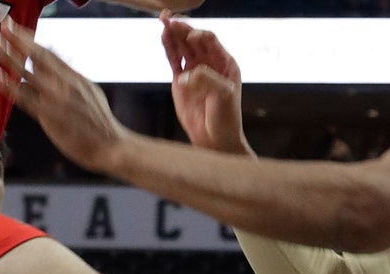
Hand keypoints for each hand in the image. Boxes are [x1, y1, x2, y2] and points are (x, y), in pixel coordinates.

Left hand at [0, 18, 129, 173]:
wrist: (112, 146)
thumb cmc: (99, 123)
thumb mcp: (88, 92)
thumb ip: (69, 78)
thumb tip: (52, 65)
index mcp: (74, 77)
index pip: (48, 52)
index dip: (29, 38)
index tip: (14, 27)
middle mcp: (65, 83)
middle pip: (38, 56)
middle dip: (18, 39)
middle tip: (2, 25)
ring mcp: (57, 99)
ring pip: (29, 73)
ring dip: (10, 57)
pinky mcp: (50, 116)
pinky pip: (26, 99)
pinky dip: (11, 87)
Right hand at [160, 11, 249, 154]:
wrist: (215, 139)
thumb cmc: (226, 117)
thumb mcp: (223, 94)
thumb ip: (206, 79)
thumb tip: (184, 75)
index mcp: (224, 62)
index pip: (210, 40)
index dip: (199, 35)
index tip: (191, 37)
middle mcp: (209, 64)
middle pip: (193, 40)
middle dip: (182, 28)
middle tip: (169, 18)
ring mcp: (194, 72)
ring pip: (181, 48)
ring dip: (173, 35)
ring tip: (163, 22)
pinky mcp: (181, 82)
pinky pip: (173, 61)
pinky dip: (168, 49)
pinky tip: (163, 37)